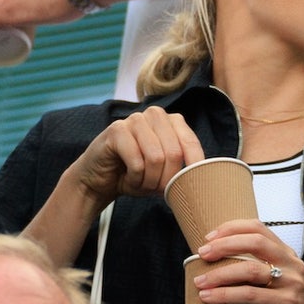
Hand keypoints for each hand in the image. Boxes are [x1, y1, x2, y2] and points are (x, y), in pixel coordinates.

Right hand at [69, 107, 204, 207]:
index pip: (191, 143)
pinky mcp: (116, 130)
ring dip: (150, 180)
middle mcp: (156, 115)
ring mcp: (135, 119)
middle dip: (167, 179)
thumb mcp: (165, 172)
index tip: (190, 185)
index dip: (193, 167)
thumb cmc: (135, 174)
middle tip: (157, 189)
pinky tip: (128, 178)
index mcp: (172, 121)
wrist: (99, 179)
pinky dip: (135, 178)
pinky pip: (137, 161)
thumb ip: (183, 170)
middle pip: (174, 153)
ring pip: (156, 157)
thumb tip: (204, 179)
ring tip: (142, 183)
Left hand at [194, 219, 303, 303]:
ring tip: (200, 281)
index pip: (259, 228)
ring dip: (220, 274)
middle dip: (224, 245)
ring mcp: (292, 283)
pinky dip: (225, 295)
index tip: (209, 238)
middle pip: (255, 241)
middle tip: (202, 254)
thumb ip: (253, 276)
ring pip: (250, 269)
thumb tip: (213, 269)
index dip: (231, 228)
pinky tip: (209, 297)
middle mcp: (292, 264)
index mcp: (288, 256)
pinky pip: (250, 295)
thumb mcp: (273, 289)